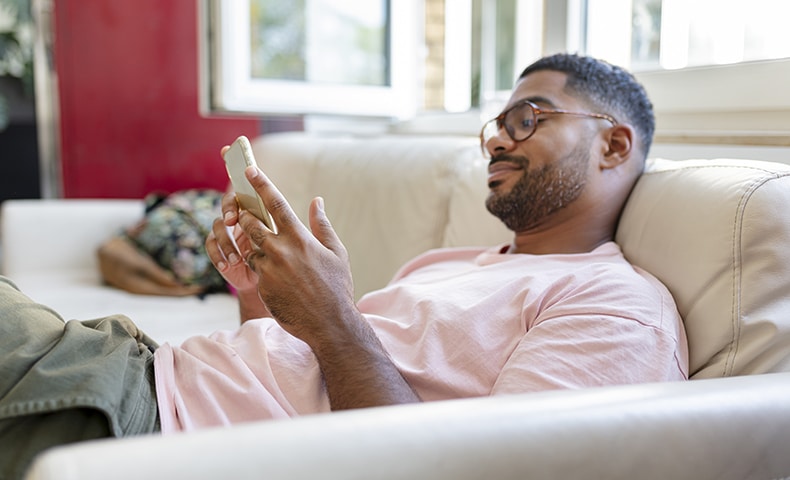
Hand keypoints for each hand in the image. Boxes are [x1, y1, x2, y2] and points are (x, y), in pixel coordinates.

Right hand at [98, 236, 203, 296]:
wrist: (100, 250)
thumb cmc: (117, 254)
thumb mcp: (136, 261)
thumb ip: (154, 273)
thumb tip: (173, 284)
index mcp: (139, 288)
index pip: (167, 293)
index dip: (184, 292)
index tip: (200, 289)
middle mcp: (141, 289)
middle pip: (168, 293)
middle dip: (185, 291)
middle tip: (204, 288)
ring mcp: (140, 285)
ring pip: (164, 290)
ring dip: (179, 288)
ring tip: (196, 287)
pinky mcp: (140, 280)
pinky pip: (160, 284)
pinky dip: (171, 284)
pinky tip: (180, 282)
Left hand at [234, 165, 355, 342]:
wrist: (328, 323)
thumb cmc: (336, 287)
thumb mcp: (336, 253)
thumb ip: (322, 225)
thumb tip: (317, 201)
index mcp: (300, 238)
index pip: (276, 203)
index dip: (261, 184)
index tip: (249, 170)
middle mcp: (281, 249)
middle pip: (252, 223)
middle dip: (248, 217)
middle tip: (249, 216)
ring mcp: (269, 268)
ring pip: (250, 247)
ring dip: (255, 246)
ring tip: (273, 254)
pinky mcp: (262, 285)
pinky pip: (255, 269)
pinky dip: (262, 268)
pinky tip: (278, 278)